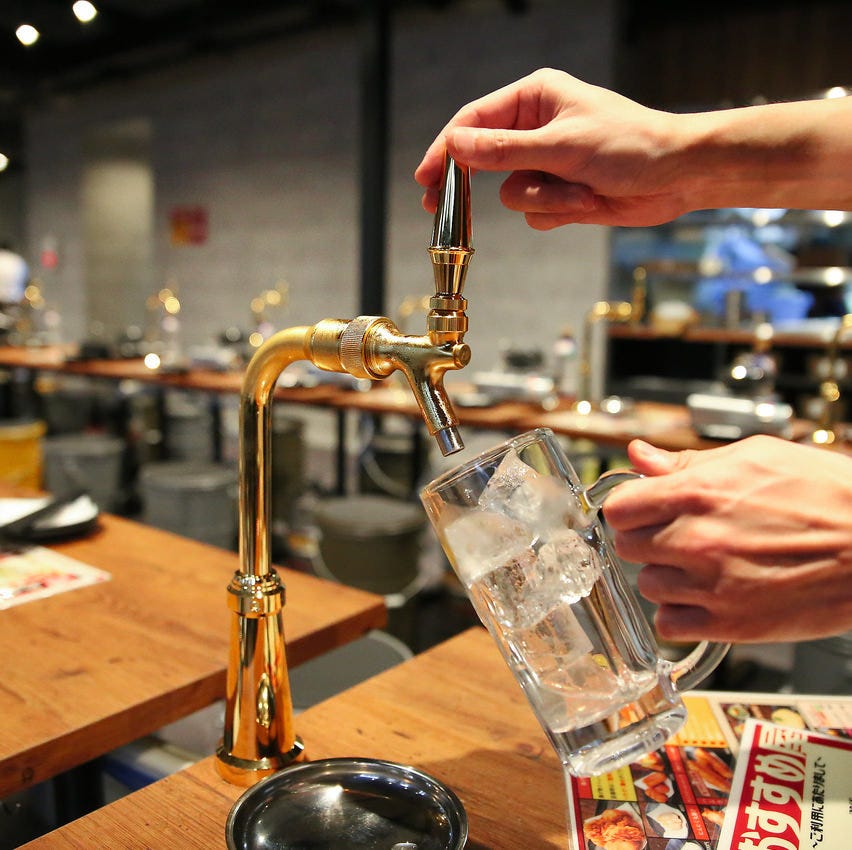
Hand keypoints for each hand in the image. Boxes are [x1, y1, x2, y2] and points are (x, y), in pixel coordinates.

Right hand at [414, 68, 688, 228]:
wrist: (677, 176)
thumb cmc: (630, 146)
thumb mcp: (561, 145)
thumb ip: (504, 150)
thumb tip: (456, 145)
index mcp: (535, 99)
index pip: (474, 122)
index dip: (445, 150)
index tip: (424, 177)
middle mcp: (536, 128)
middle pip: (484, 160)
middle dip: (477, 183)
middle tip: (438, 204)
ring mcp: (547, 163)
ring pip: (512, 194)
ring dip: (545, 199)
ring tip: (581, 192)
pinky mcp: (561, 191)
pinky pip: (535, 212)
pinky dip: (558, 212)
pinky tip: (588, 202)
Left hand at [603, 436, 851, 642]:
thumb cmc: (829, 495)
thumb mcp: (755, 456)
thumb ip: (686, 462)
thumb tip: (640, 455)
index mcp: (698, 493)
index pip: (618, 508)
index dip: (628, 507)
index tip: (640, 509)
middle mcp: (697, 541)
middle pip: (627, 547)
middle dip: (645, 538)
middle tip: (675, 534)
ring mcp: (712, 586)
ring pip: (648, 586)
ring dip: (666, 577)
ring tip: (701, 565)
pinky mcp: (732, 625)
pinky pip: (669, 626)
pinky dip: (680, 614)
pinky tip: (706, 596)